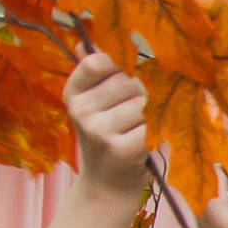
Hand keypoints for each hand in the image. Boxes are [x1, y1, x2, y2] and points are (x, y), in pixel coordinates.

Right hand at [65, 51, 148, 194]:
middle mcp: (81, 110)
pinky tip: (143, 145)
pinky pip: (152, 125)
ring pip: (143, 103)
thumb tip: (85, 42)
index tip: (120, 85)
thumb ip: (95, 73)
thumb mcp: (94, 104)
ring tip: (136, 133)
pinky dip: (155, 134)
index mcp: (73, 93)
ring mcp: (99, 130)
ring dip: (149, 117)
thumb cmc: (107, 138)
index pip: (98, 62)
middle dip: (139, 96)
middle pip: (129, 81)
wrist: (107, 185)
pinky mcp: (121, 148)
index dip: (118, 70)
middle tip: (130, 119)